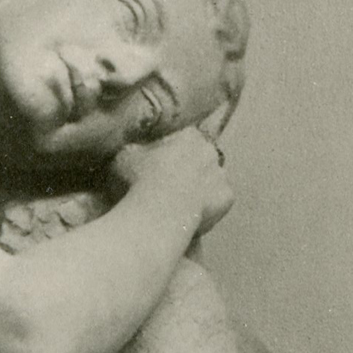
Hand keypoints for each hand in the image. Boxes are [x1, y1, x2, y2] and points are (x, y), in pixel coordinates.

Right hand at [107, 127, 233, 237]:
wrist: (159, 213)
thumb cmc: (139, 181)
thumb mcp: (125, 157)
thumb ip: (134, 150)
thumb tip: (135, 149)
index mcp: (187, 135)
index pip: (183, 138)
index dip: (171, 153)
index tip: (160, 167)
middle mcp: (209, 150)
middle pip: (201, 158)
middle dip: (189, 170)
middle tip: (170, 188)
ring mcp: (221, 174)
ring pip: (212, 180)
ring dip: (200, 189)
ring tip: (180, 206)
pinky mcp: (227, 198)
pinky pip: (218, 202)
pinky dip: (208, 209)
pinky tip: (191, 217)